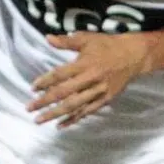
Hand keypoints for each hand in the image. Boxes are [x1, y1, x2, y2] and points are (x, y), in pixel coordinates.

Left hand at [31, 32, 150, 126]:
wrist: (134, 55)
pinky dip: (73, 119)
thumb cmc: (107, 45)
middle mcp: (91, 78)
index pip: (60, 74)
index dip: (45, 81)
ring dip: (56, 114)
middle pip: (64, 93)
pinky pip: (87, 112)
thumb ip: (66, 41)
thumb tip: (48, 38)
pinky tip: (60, 125)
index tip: (32, 88)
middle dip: (45, 102)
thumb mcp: (87, 39)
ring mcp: (99, 91)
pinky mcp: (105, 99)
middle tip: (29, 108)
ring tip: (40, 120)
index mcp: (85, 63)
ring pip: (74, 106)